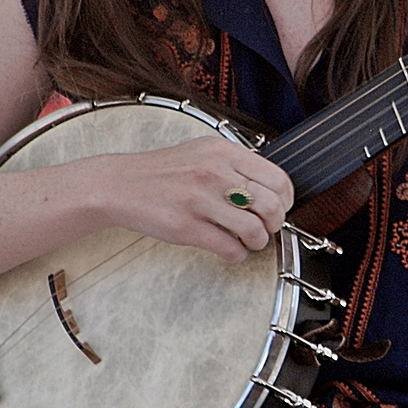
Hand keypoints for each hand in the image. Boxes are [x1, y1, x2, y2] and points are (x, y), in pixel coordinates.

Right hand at [95, 135, 294, 263]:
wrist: (121, 184)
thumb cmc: (164, 171)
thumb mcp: (203, 152)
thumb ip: (236, 164)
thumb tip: (271, 188)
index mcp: (224, 152)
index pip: (278, 179)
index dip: (285, 200)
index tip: (280, 208)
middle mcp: (215, 173)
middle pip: (272, 206)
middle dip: (275, 224)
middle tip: (266, 228)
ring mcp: (200, 200)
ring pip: (255, 231)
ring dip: (257, 242)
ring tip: (248, 241)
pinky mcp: (187, 227)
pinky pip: (230, 248)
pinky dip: (237, 255)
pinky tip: (231, 250)